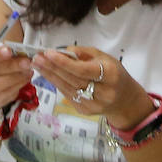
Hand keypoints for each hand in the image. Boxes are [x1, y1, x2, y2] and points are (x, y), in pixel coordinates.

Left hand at [32, 46, 147, 128]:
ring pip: (67, 88)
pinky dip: (56, 83)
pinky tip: (47, 74)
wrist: (124, 100)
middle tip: (36, 58)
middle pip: (72, 79)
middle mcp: (103, 92)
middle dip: (52, 68)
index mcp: (110, 75)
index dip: (64, 62)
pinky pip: (67, 94)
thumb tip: (64, 51)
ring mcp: (94, 104)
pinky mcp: (85, 111)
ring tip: (37, 64)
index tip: (48, 53)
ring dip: (50, 76)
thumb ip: (84, 53)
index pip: (83, 70)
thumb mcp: (105, 58)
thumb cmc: (113, 74)